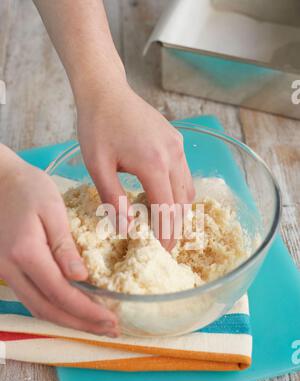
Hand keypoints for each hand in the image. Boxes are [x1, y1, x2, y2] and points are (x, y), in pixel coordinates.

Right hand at [0, 144, 118, 336]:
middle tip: (110, 330)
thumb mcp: (52, 209)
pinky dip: (53, 310)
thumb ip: (65, 245)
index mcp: (26, 252)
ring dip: (68, 321)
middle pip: (48, 309)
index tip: (112, 319)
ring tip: (95, 326)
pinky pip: (31, 298)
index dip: (87, 311)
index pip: (61, 293)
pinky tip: (71, 312)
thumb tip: (81, 277)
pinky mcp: (6, 270)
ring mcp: (5, 272)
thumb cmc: (27, 188)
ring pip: (37, 308)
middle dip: (81, 324)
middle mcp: (12, 269)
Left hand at [77, 84, 194, 248]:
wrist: (107, 92)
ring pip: (187, 189)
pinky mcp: (177, 141)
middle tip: (164, 245)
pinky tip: (163, 198)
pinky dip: (178, 192)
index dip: (166, 234)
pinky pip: (184, 174)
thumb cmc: (97, 127)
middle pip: (182, 202)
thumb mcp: (97, 166)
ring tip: (164, 225)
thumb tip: (127, 227)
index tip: (163, 253)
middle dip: (175, 227)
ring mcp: (177, 147)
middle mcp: (172, 155)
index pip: (167, 209)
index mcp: (153, 163)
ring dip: (179, 210)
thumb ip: (113, 198)